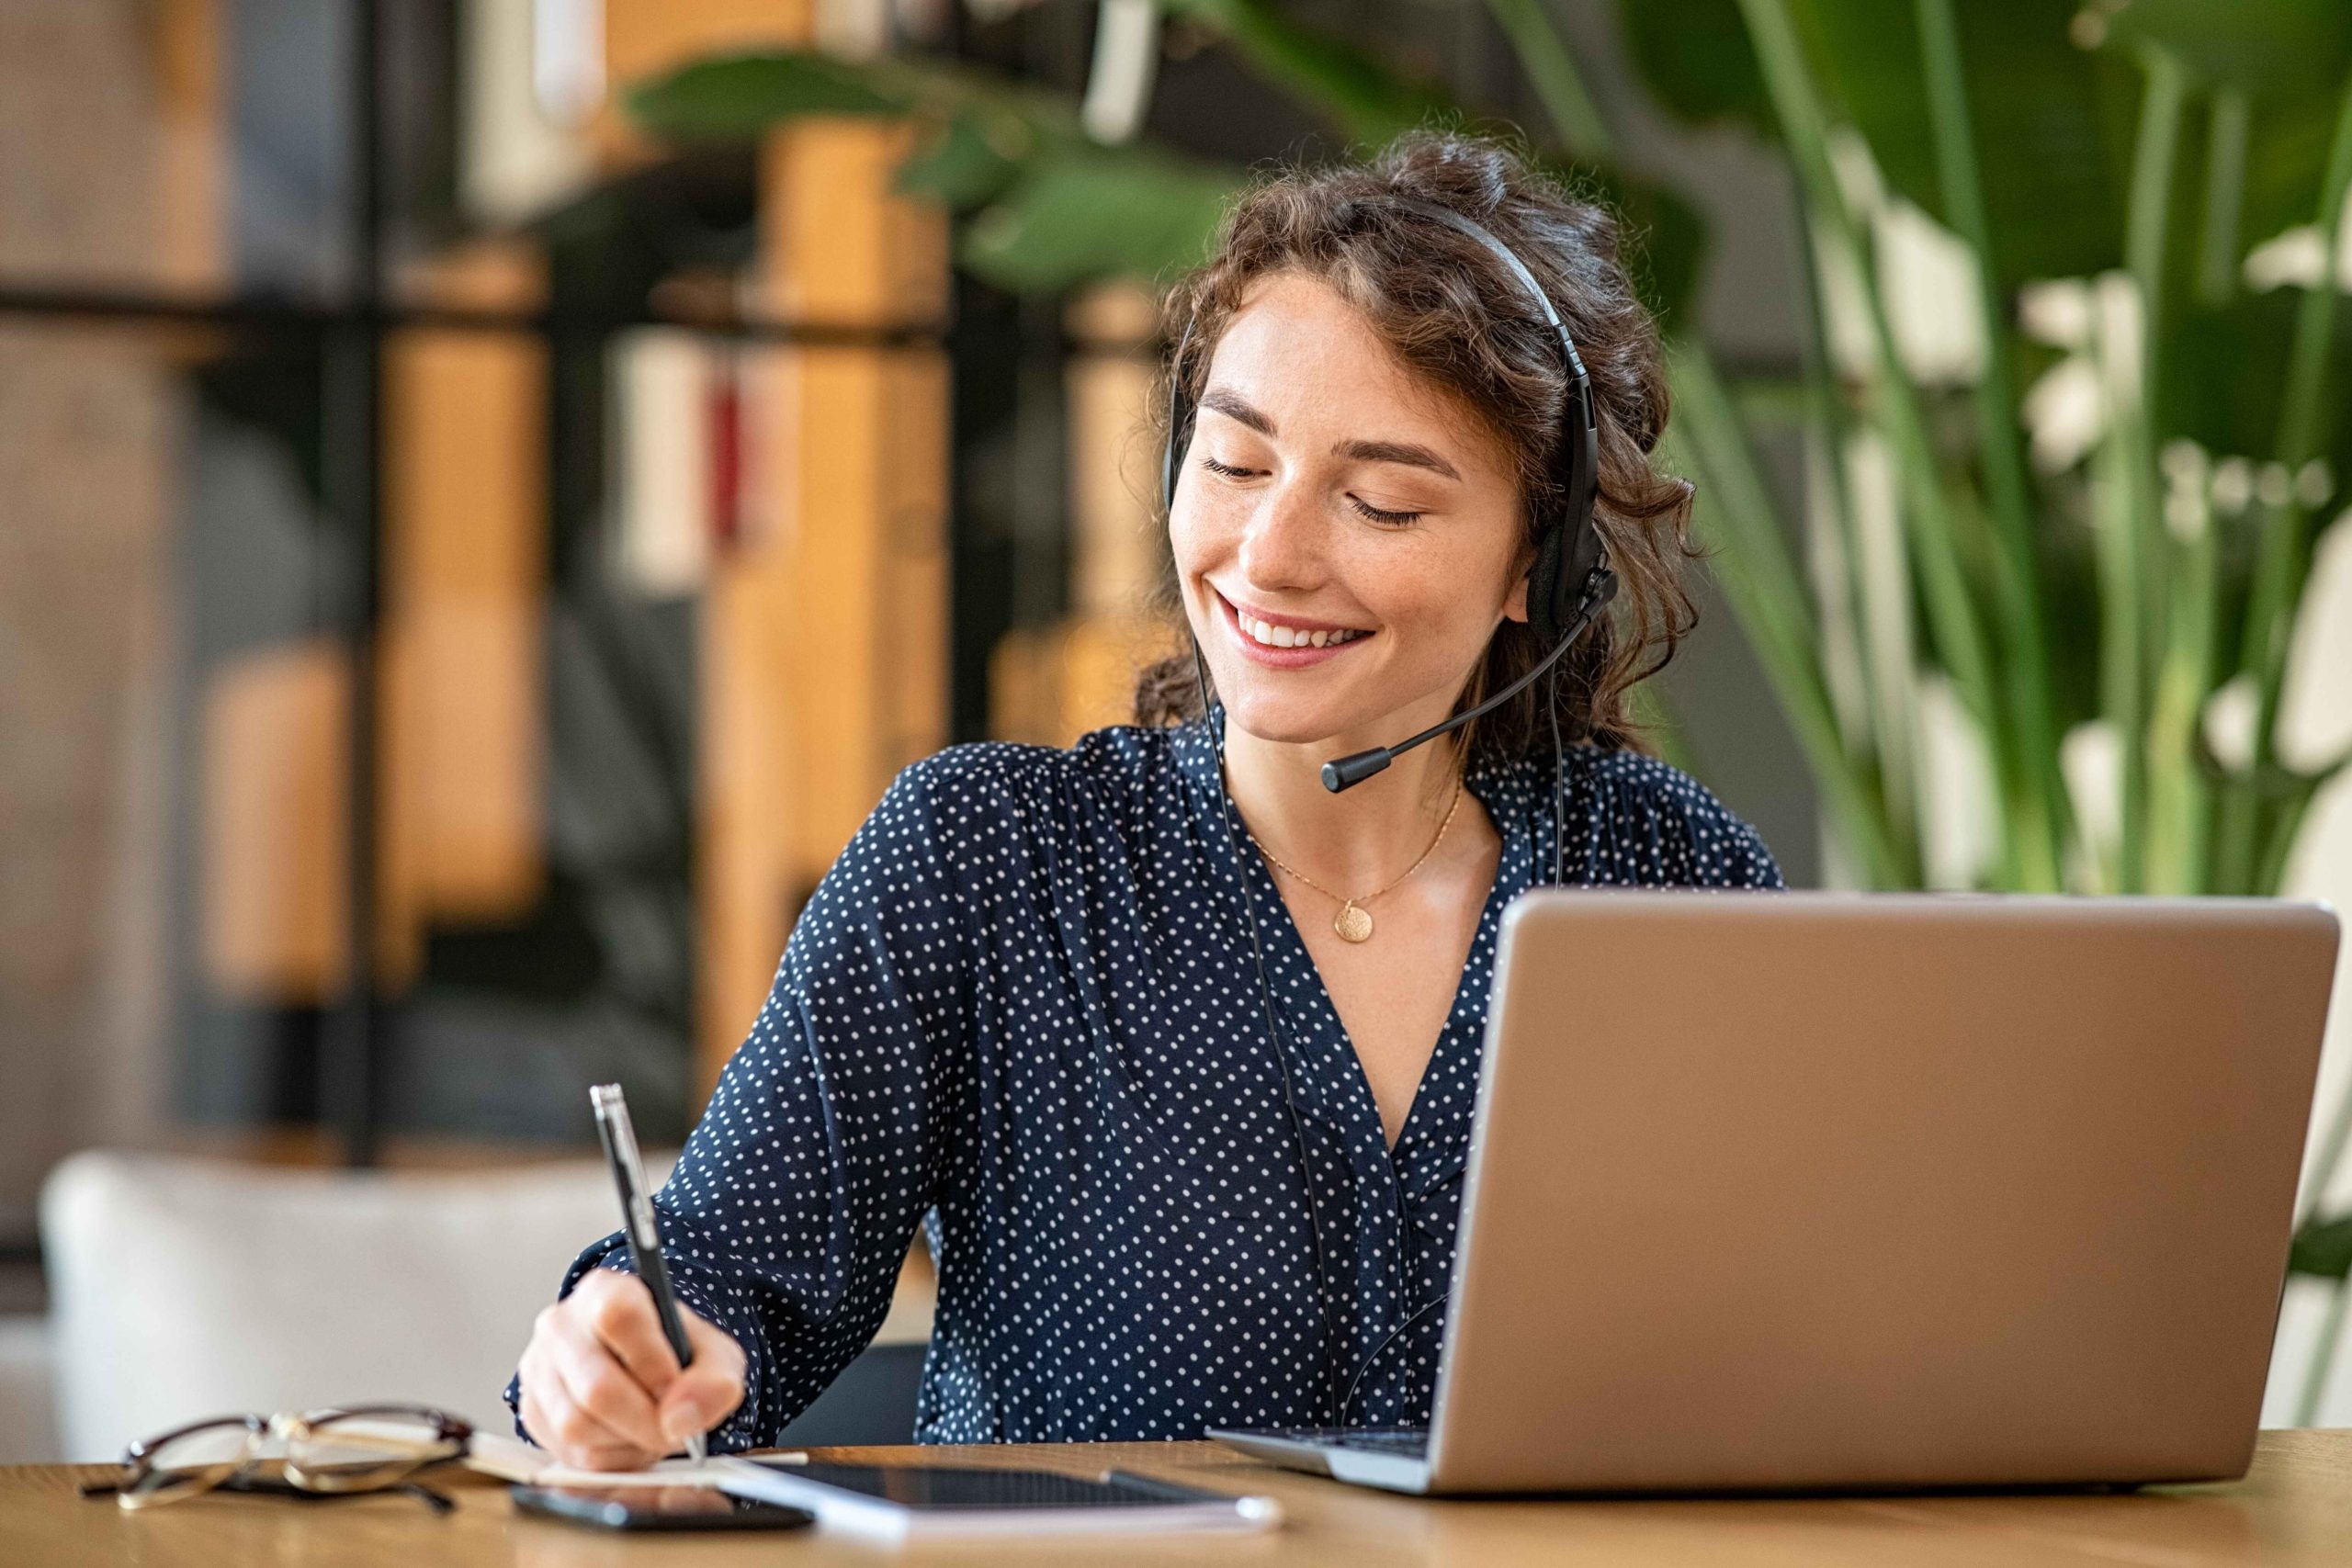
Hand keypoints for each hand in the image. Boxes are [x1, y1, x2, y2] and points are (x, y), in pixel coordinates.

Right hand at [516, 1267, 746, 1469]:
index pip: (617, 1316)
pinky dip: (609, 1459)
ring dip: (626, 1443)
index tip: (675, 1388)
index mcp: (606, 1291)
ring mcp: (540, 1368)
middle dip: (645, 1421)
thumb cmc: (675, 1354)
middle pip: (595, 1386)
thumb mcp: (714, 1355)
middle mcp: (562, 1324)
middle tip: (673, 1429)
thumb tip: (682, 1418)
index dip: (651, 1361)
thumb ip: (714, 1380)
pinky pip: (569, 1453)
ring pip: (576, 1425)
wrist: (644, 1367)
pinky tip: (628, 1441)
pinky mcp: (533, 1411)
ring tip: (651, 1431)